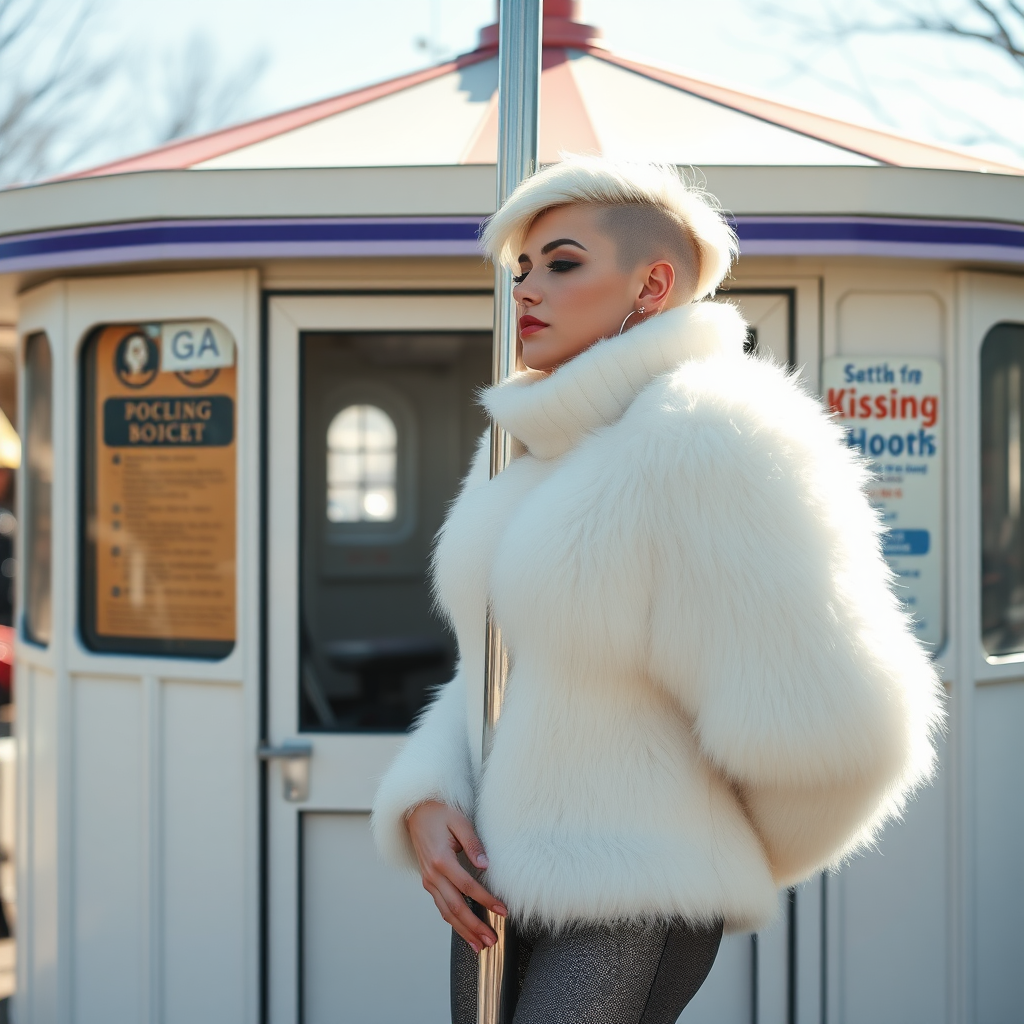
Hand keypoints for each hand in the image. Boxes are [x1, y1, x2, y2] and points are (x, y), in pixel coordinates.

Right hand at [406, 800, 507, 952]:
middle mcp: (432, 874)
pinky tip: (465, 931)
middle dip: (475, 926)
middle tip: (492, 941)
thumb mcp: (459, 820)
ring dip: (464, 931)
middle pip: (455, 907)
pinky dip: (453, 921)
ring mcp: (428, 880)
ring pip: (446, 912)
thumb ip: (473, 843)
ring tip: (480, 945)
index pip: (467, 886)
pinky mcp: (429, 882)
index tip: (503, 910)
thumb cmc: (439, 813)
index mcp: (441, 859)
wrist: (416, 811)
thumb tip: (485, 865)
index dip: (486, 900)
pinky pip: (441, 906)